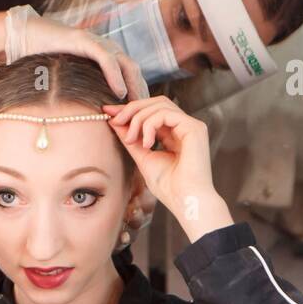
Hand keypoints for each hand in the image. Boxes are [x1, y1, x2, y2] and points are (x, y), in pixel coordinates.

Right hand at [6, 5, 148, 100]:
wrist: (23, 37)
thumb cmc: (41, 59)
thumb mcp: (67, 77)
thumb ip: (80, 88)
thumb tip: (84, 114)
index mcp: (102, 55)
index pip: (128, 74)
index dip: (137, 92)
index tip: (141, 114)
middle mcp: (104, 47)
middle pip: (133, 70)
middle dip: (141, 91)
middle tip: (145, 114)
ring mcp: (96, 42)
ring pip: (125, 64)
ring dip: (134, 86)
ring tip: (137, 106)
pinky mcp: (84, 40)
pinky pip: (106, 59)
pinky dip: (115, 75)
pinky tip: (120, 92)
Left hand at [104, 97, 231, 242]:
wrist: (185, 201)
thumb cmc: (168, 187)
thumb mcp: (142, 157)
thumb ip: (131, 139)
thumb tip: (113, 121)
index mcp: (174, 133)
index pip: (151, 111)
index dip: (129, 109)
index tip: (107, 112)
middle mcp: (184, 126)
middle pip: (156, 102)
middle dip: (131, 108)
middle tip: (114, 120)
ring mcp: (191, 125)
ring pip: (159, 105)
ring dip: (138, 119)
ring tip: (130, 139)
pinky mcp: (195, 128)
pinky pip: (166, 114)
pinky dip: (150, 125)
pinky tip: (146, 144)